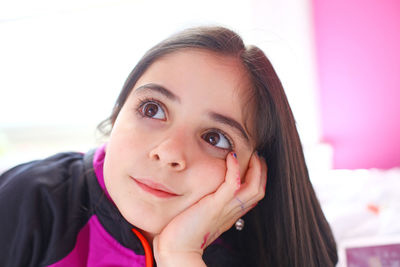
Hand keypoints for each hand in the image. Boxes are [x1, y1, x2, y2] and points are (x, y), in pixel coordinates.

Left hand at [153, 151, 266, 266]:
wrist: (176, 249)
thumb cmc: (182, 232)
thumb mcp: (200, 215)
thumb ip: (207, 204)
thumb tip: (203, 193)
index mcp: (230, 214)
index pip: (253, 195)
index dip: (258, 178)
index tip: (254, 162)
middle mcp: (232, 212)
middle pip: (258, 190)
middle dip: (261, 171)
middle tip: (257, 155)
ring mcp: (225, 209)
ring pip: (254, 188)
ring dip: (255, 168)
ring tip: (251, 154)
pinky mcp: (215, 206)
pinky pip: (232, 184)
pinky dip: (234, 168)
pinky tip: (231, 156)